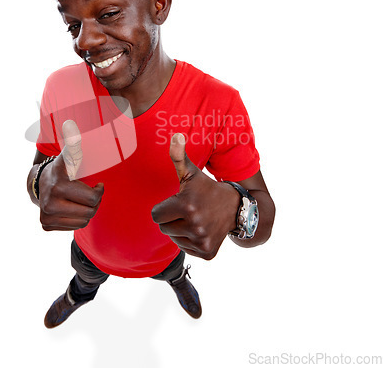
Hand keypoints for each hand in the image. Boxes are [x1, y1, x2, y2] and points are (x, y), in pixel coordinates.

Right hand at [38, 120, 103, 230]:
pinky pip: (74, 227)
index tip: (97, 184)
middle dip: (94, 202)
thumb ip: (74, 143)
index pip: (93, 198)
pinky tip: (71, 207)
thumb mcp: (70, 155)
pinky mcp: (45, 224)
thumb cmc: (63, 168)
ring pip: (83, 221)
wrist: (40, 182)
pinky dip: (77, 219)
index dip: (99, 191)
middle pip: (90, 211)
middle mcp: (50, 201)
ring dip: (87, 211)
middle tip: (89, 193)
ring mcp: (45, 214)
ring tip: (80, 200)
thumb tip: (71, 125)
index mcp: (60, 184)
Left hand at [151, 133, 240, 259]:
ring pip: (173, 239)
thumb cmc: (206, 188)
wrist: (235, 208)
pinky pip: (184, 250)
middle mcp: (195, 225)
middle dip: (171, 219)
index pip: (155, 215)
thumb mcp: (191, 173)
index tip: (178, 201)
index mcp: (186, 205)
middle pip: (163, 228)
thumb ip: (178, 156)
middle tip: (188, 210)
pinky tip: (202, 230)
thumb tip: (175, 135)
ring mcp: (202, 241)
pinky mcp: (207, 253)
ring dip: (180, 230)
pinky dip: (190, 241)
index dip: (164, 207)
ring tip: (196, 219)